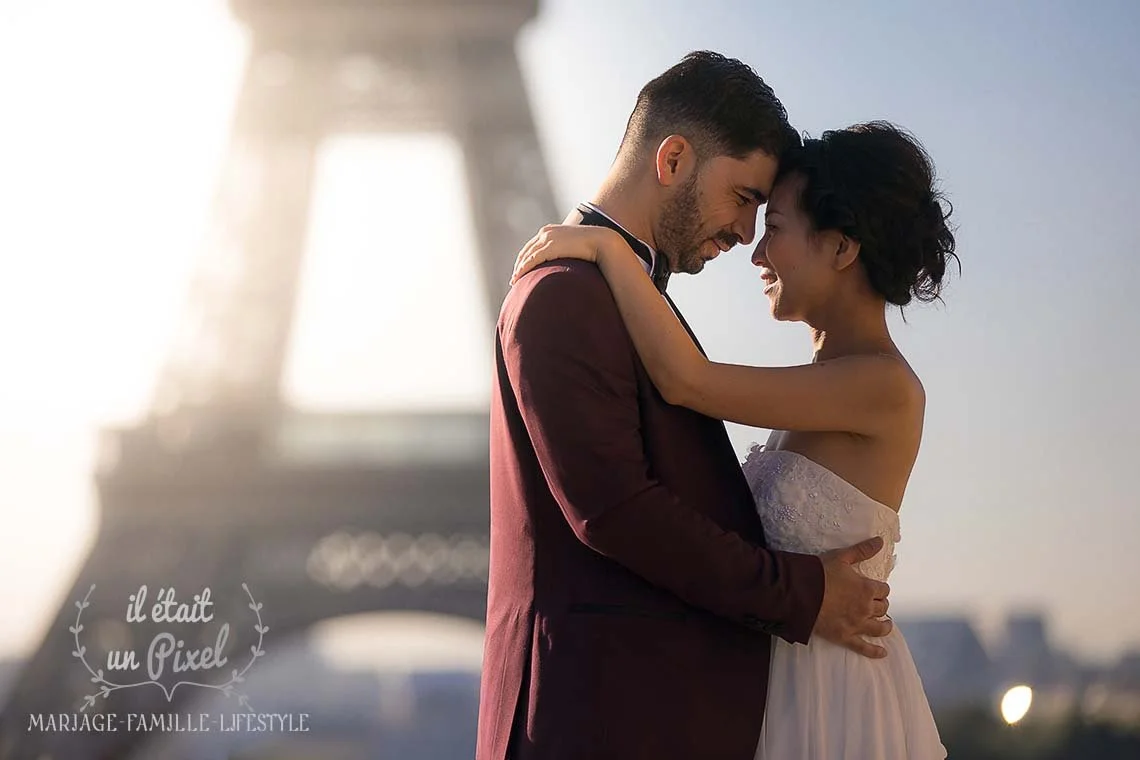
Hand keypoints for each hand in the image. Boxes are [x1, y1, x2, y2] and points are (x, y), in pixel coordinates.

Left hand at [510, 224, 623, 284]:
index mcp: (550, 230)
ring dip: (518, 269)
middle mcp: (546, 232)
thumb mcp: (574, 247)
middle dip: (519, 264)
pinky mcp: (549, 247)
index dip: (525, 258)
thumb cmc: (592, 246)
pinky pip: (531, 260)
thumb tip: (566, 263)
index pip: (532, 245)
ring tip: (514, 281)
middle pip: (526, 250)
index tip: (520, 269)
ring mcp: (547, 238)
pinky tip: (519, 277)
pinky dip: (523, 269)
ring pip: (526, 256)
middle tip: (514, 278)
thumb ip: (566, 252)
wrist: (602, 241)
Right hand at [812, 536, 892, 658]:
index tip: (875, 588)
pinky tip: (882, 653)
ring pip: (879, 628)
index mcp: (867, 589)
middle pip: (882, 608)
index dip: (879, 588)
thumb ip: (862, 550)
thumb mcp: (842, 557)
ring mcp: (857, 625)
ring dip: (885, 626)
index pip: (883, 590)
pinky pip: (864, 647)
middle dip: (880, 605)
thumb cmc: (820, 573)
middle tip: (874, 603)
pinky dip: (875, 652)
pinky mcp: (845, 637)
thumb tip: (881, 541)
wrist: (800, 593)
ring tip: (886, 625)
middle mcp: (866, 608)